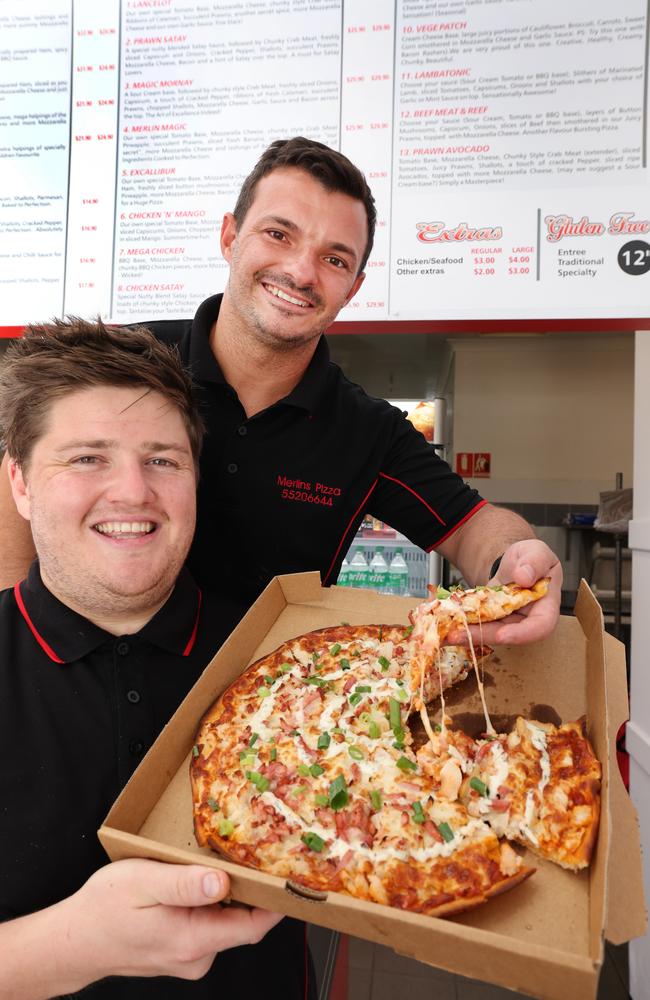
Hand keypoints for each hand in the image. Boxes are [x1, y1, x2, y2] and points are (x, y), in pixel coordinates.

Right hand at [61, 859, 282, 984]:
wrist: (73, 942)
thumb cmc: (102, 909)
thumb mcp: (142, 882)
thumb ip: (183, 883)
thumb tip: (223, 883)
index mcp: (192, 940)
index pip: (253, 926)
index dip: (276, 901)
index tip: (293, 876)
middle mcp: (196, 956)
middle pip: (242, 921)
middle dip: (249, 889)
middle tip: (253, 851)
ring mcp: (189, 958)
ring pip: (224, 921)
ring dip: (225, 895)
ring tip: (214, 862)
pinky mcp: (182, 953)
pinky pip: (208, 925)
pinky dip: (208, 904)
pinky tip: (193, 882)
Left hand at [447, 539, 561, 645]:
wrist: (514, 562)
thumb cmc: (530, 558)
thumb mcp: (536, 552)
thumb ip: (534, 562)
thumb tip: (524, 577)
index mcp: (546, 605)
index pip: (541, 626)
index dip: (522, 634)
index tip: (501, 634)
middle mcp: (527, 619)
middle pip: (509, 635)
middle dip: (483, 636)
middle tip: (458, 633)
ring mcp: (508, 622)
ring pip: (490, 634)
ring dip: (468, 634)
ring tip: (446, 632)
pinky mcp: (491, 621)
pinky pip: (478, 626)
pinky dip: (462, 625)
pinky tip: (445, 624)